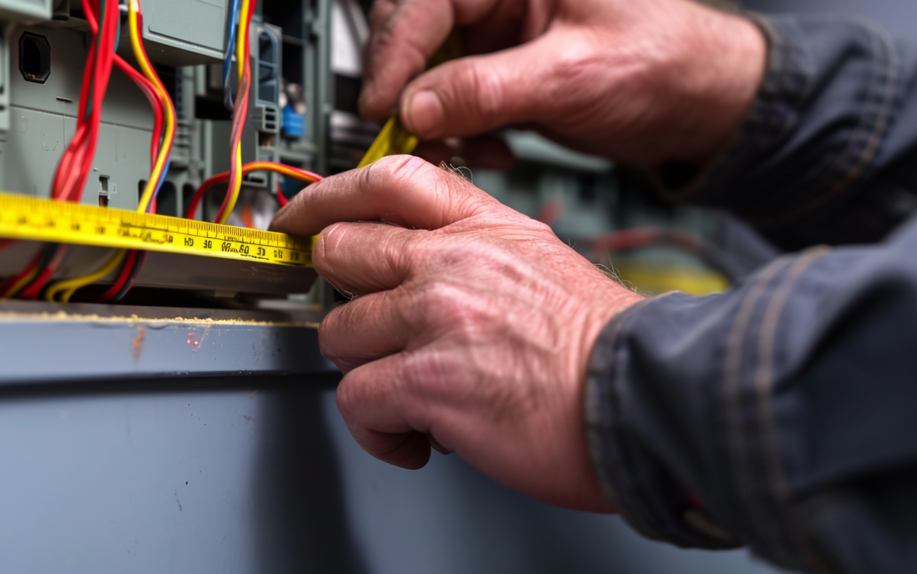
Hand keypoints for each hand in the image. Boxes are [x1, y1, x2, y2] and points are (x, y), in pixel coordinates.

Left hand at [270, 156, 641, 510]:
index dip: (330, 196)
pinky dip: (377, 429)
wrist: (645, 398)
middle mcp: (450, 261)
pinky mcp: (427, 381)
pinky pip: (355, 400)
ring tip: (409, 392)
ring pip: (339, 332)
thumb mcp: (543, 260)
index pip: (386, 181)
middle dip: (345, 294)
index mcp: (483, 227)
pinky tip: (414, 435)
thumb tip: (420, 265)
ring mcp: (435, 317)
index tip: (304, 215)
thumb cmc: (604, 346)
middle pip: (340, 251)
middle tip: (369, 327)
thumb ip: (477, 249)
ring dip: (366, 370)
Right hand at [360, 0, 765, 164]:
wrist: (698, 103)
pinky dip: (456, 131)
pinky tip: (487, 149)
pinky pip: (451, 99)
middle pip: (412, 29)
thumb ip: (488, 89)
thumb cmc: (665, 62)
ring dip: (430, 117)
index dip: (395, 53)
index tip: (382, 105)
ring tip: (457, 148)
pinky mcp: (499, 71)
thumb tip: (416, 107)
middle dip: (406, 87)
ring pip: (426, 70)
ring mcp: (496, 34)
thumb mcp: (573, 75)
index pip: (424, 0)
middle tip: (405, 132)